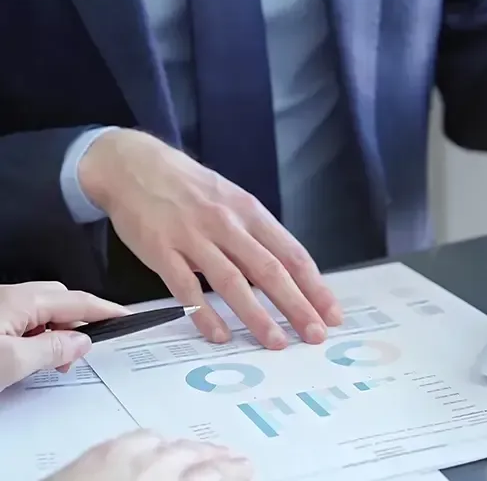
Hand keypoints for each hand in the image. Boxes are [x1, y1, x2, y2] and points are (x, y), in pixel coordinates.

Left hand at [0, 282, 128, 389]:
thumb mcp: (11, 362)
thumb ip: (51, 350)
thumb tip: (81, 342)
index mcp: (19, 300)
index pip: (77, 302)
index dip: (105, 310)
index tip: (126, 317)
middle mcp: (8, 297)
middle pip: (59, 302)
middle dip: (77, 324)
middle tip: (81, 352)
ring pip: (40, 313)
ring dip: (54, 335)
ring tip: (51, 363)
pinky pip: (22, 322)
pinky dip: (35, 338)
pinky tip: (27, 358)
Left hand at [46, 429, 252, 480]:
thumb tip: (208, 480)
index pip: (209, 479)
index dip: (233, 474)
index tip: (249, 471)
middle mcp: (145, 473)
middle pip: (192, 458)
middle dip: (220, 459)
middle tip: (240, 460)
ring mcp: (116, 461)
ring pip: (166, 445)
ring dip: (192, 447)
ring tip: (209, 450)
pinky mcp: (90, 456)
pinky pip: (132, 439)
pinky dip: (154, 439)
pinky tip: (160, 440)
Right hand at [79, 129, 341, 348]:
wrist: (135, 165)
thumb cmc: (190, 187)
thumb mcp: (232, 199)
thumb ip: (256, 234)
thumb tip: (287, 272)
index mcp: (250, 211)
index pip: (292, 253)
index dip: (315, 286)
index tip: (331, 312)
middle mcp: (227, 223)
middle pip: (270, 270)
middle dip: (297, 306)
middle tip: (315, 335)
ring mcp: (193, 236)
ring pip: (231, 281)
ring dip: (256, 315)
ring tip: (276, 342)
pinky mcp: (161, 249)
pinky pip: (186, 287)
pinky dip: (203, 314)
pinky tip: (219, 335)